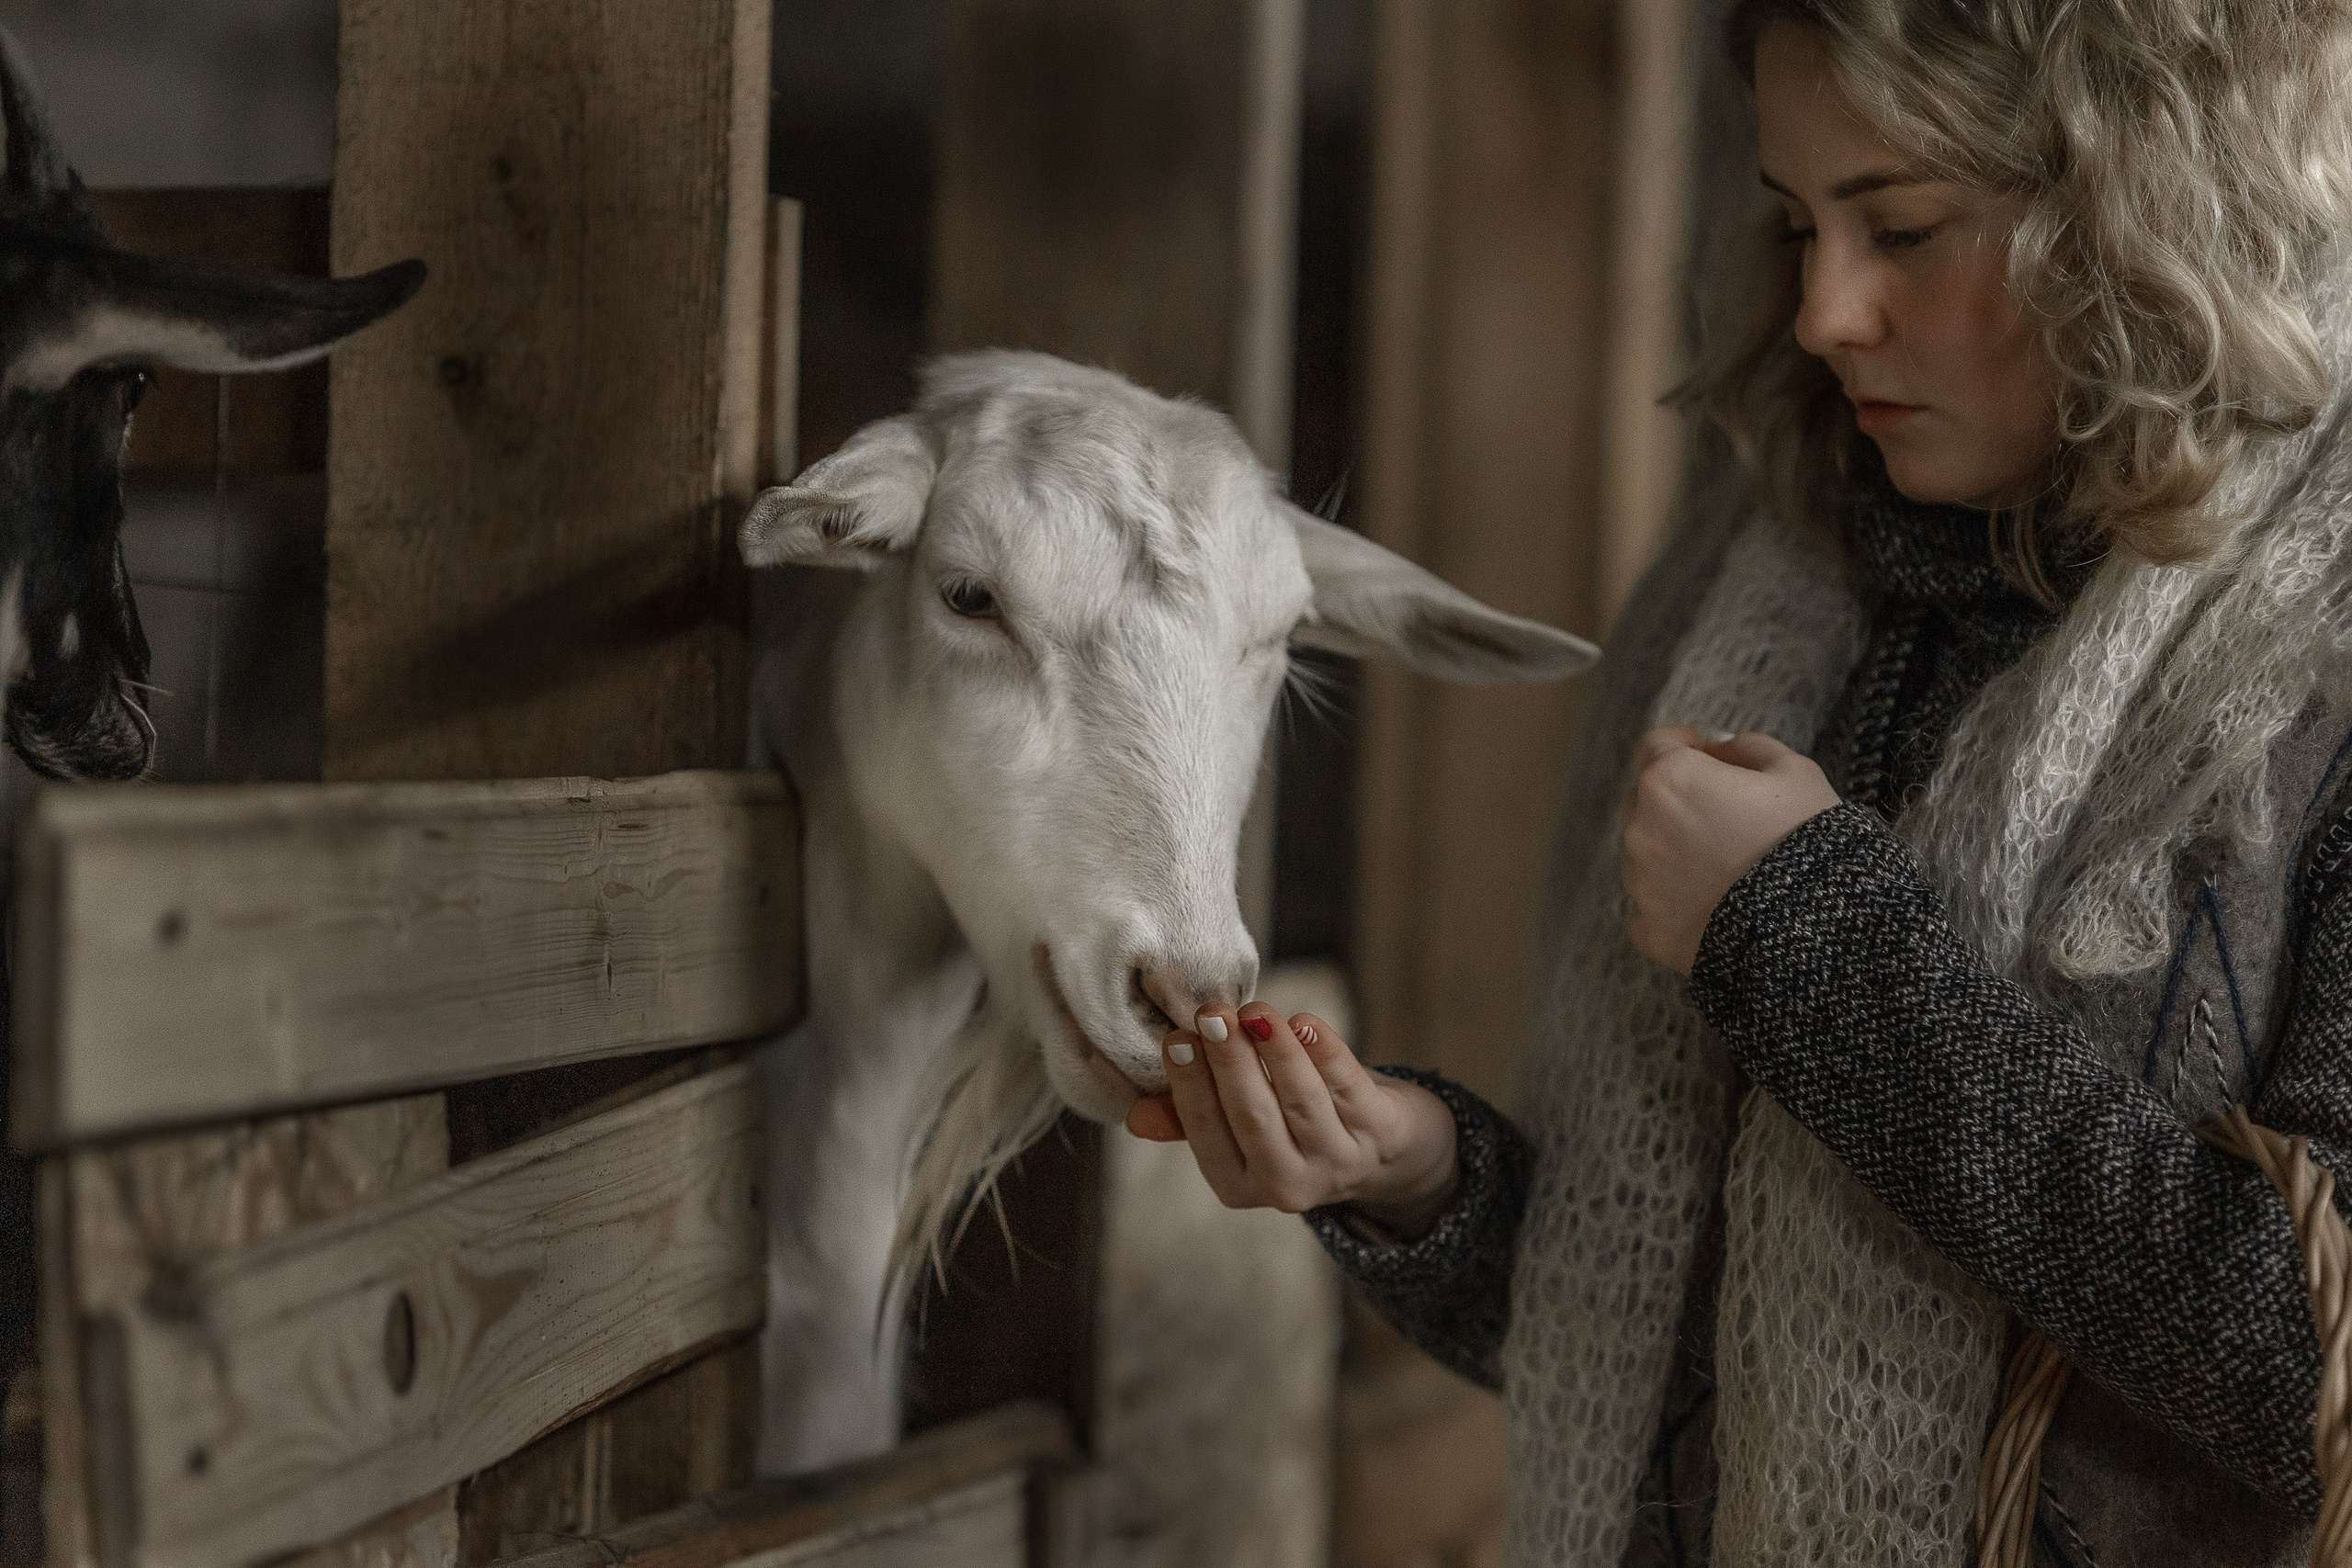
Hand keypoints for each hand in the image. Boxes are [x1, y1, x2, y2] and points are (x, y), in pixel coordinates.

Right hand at [1125, 1003, 1460, 1235]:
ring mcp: (1339, 1161)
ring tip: (1254, 1010)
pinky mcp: (1381, 1133)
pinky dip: (1326, 1053)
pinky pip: (1349, 1088)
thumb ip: (1190, 1116)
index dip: (1191, 1087)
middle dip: (1230, 1063)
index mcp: (1240, 1183)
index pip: (1208, 1133)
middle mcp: (1288, 1184)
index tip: (1177, 1039)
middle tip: (1211, 1013)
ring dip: (1276, 1052)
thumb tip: (1135, 1118)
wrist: (1388, 1146)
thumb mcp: (1241, 1126)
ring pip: (1302, 1102)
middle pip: (1253, 1118)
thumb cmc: (1294, 1121)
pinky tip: (1305, 1023)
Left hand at [1622, 726, 1841, 975]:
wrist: (1817, 927)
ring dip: (1675, 852)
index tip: (1701, 751)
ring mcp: (1640, 883)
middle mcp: (1641, 828)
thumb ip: (1748, 748)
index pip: (1655, 746)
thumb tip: (1720, 749)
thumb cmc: (1808, 840)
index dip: (1681, 745)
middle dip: (1678, 800)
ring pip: (1648, 855)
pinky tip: (1714, 906)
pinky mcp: (1649, 930)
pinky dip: (1676, 905)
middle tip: (1723, 814)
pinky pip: (1653, 908)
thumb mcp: (1794, 771)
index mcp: (1670, 780)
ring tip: (1727, 867)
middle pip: (1646, 801)